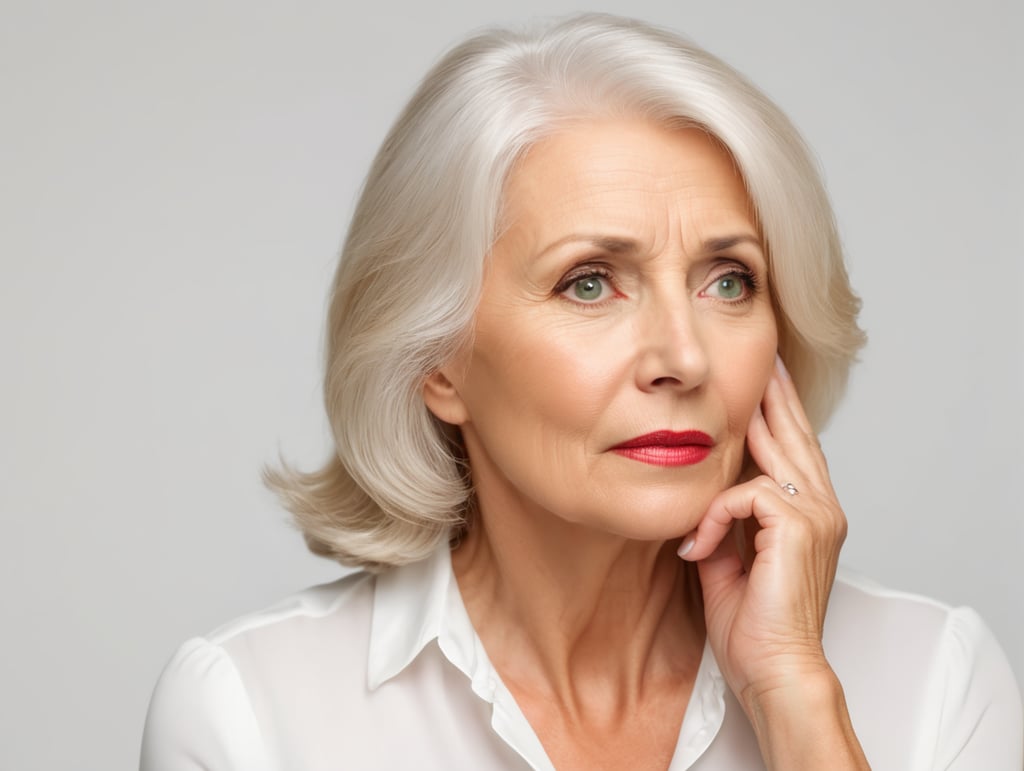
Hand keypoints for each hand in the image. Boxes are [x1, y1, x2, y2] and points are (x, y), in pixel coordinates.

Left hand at [678, 356, 865, 766]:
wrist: (774, 669)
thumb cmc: (753, 624)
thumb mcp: (730, 559)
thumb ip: (724, 520)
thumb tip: (703, 492)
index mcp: (812, 516)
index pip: (798, 451)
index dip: (781, 413)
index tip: (764, 383)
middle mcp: (823, 509)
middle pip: (796, 436)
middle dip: (775, 395)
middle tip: (762, 361)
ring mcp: (817, 516)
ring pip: (779, 449)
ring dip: (746, 430)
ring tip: (729, 402)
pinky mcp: (799, 527)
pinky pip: (745, 494)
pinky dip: (714, 516)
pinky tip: (698, 547)